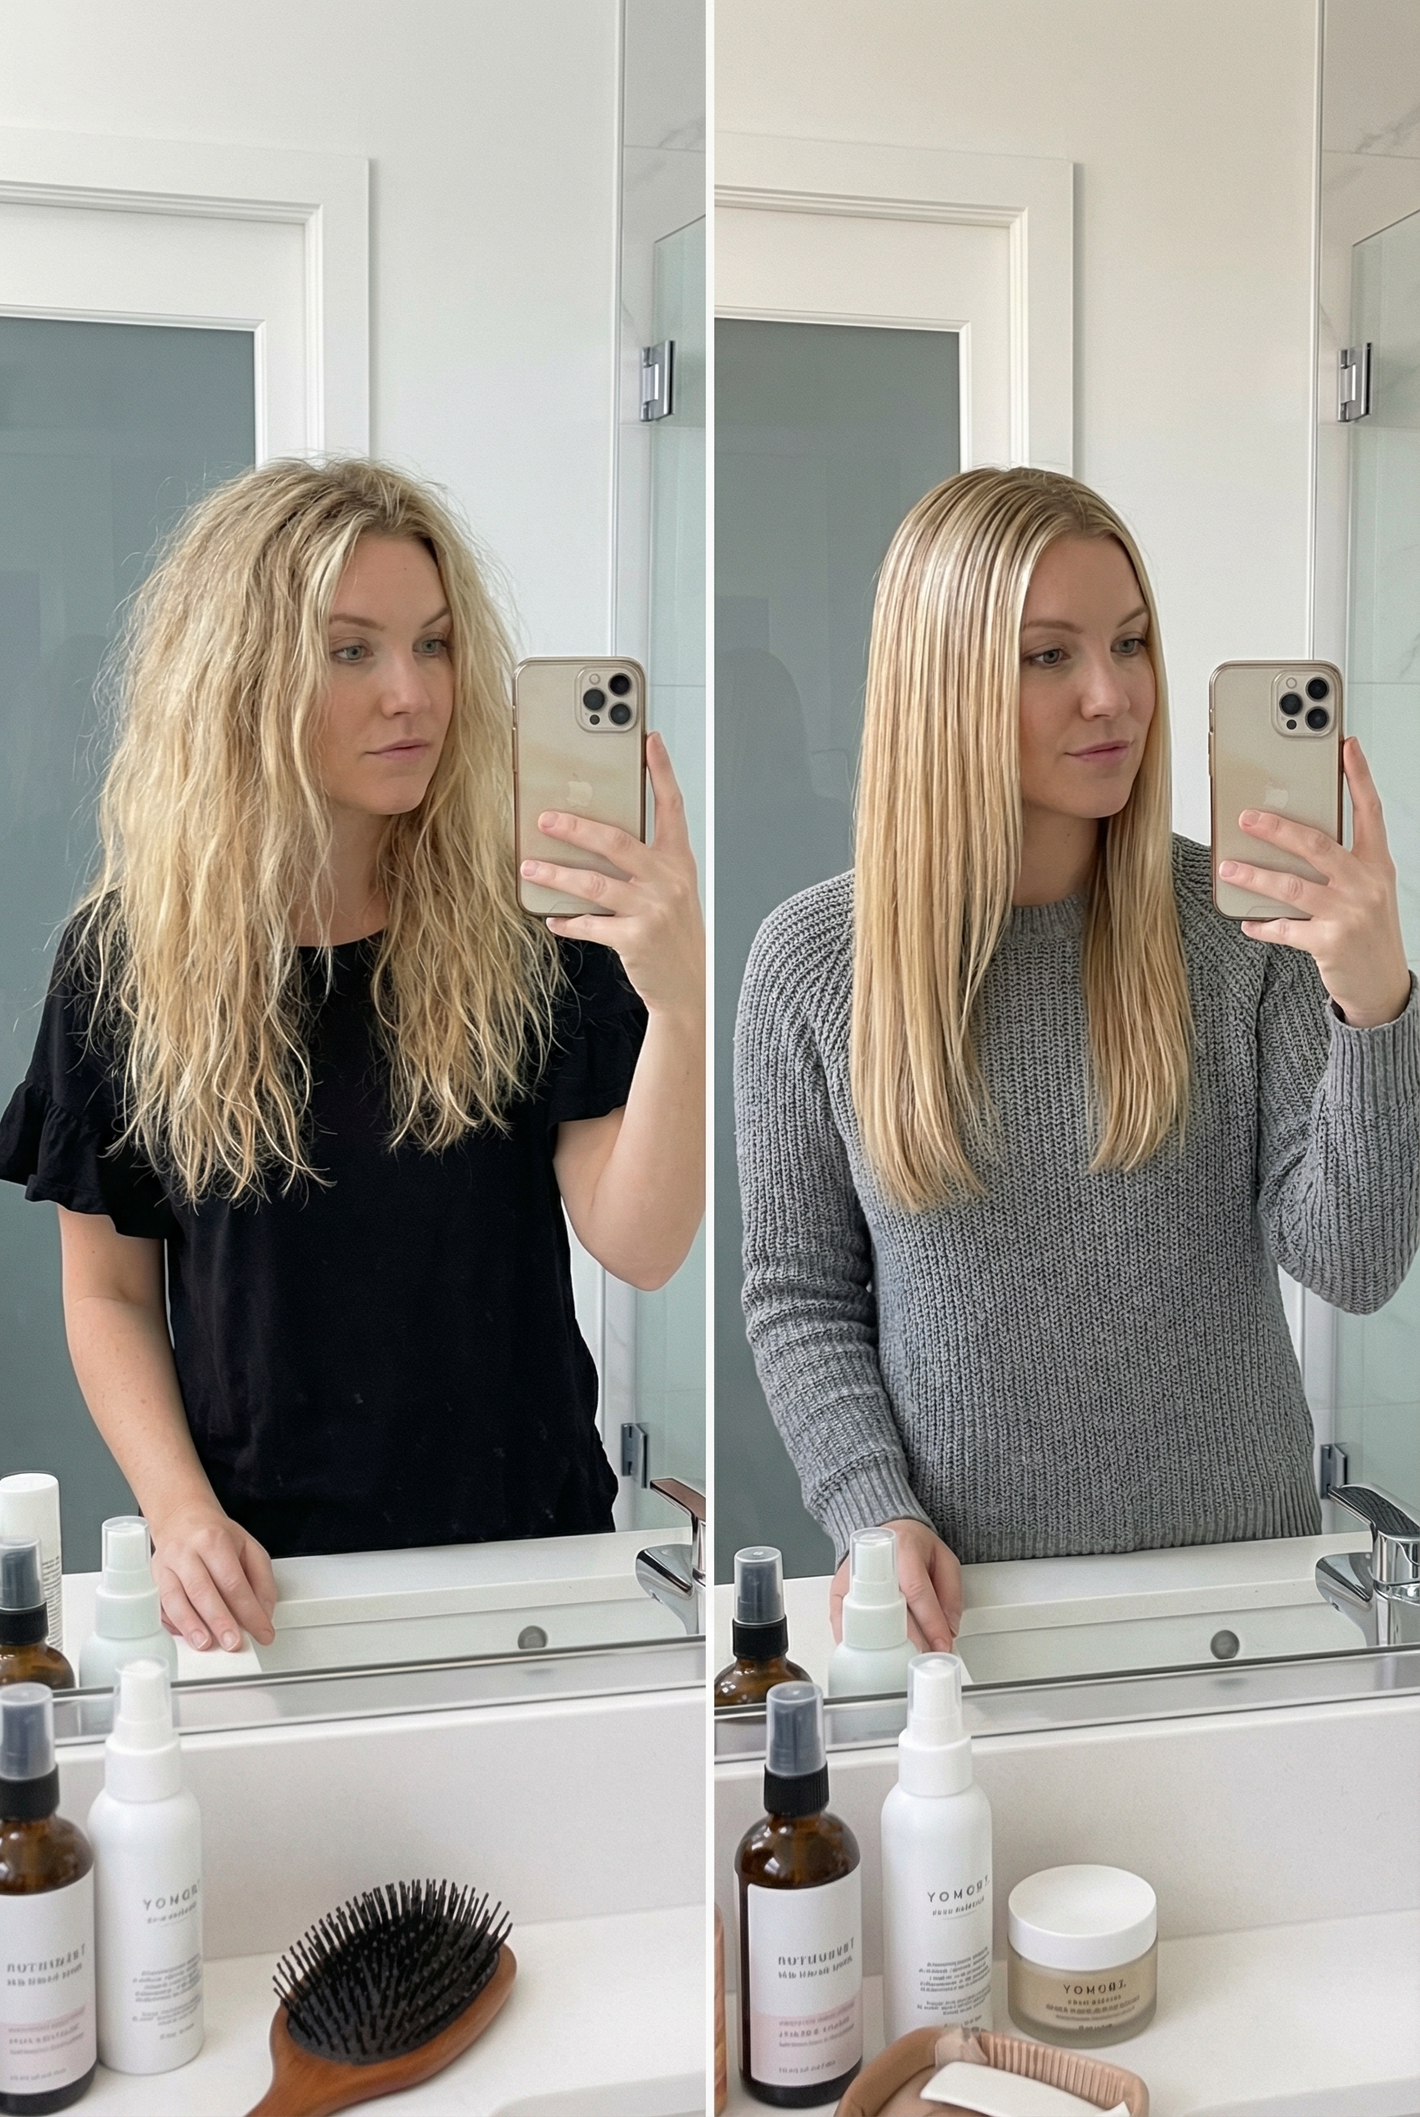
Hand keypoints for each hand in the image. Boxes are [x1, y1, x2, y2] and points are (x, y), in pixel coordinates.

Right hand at [149, 1502, 277, 1652]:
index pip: (233, 1581)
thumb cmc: (216, 1536)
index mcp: (214, 1541)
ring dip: (190, 1626)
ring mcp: (164, 1567)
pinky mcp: (151, 1580)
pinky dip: (171, 1623)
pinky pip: (158, 1605)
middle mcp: (186, 1553)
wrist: (181, 1518)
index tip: (262, 1632)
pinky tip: (185, 1636)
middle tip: (233, 1643)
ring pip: (174, 1599)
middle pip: (202, 1590)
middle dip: (219, 1621)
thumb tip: (264, 1614)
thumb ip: (262, 1581)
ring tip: (205, 1644)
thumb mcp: (249, 1548)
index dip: (249, 1611)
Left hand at [520, 730, 704, 1017]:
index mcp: (678, 862)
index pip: (672, 807)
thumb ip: (645, 864)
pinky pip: (591, 924)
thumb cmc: (675, 934)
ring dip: (557, 874)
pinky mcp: (636, 939)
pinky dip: (567, 921)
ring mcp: (653, 909)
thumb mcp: (672, 891)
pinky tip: (552, 917)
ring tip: (530, 867)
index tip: (649, 740)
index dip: (662, 771)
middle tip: (545, 819)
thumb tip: (594, 840)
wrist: (690, 986)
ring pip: (594, 883)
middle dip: (576, 828)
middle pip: (617, 842)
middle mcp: (668, 880)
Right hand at [829, 1517, 962, 1653]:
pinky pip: (841, 1623)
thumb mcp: (943, 1558)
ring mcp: (850, 1578)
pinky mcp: (837, 1592)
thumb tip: (948, 1629)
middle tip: (924, 1658)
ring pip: (861, 1619)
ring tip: (900, 1663)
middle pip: (887, 1609)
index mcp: (902, 1548)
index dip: (930, 1621)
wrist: (882, 1529)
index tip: (942, 1644)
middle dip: (908, 1640)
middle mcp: (872, 1562)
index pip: (916, 1590)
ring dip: (881, 1647)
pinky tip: (869, 1657)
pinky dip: (855, 1644)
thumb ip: (951, 1592)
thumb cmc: (912, 1545)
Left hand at [1219, 738, 1411, 1026]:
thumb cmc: (1369, 930)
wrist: (1383, 984)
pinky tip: (1247, 920)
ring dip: (1255, 876)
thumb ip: (1341, 864)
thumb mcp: (1368, 890)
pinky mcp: (1330, 942)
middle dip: (1277, 828)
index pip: (1369, 811)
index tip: (1346, 747)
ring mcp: (1349, 913)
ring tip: (1228, 868)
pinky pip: (1285, 928)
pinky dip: (1262, 924)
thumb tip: (1290, 841)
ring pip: (1292, 886)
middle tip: (1246, 817)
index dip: (1359, 777)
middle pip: (1317, 844)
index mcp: (1376, 864)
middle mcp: (1366, 884)